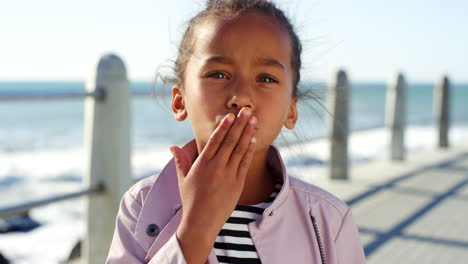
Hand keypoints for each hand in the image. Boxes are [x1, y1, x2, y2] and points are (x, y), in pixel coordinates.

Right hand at [169, 107, 256, 262]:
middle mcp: (216, 167)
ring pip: (240, 149)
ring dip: (247, 133)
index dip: (223, 126)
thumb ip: (180, 161)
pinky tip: (253, 139)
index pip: (214, 140)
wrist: (202, 222)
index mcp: (202, 164)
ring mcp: (229, 175)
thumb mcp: (183, 179)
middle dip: (239, 124)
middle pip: (230, 141)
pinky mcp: (238, 183)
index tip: (230, 115)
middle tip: (246, 110)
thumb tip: (172, 147)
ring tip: (253, 120)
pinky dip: (249, 150)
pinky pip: (245, 163)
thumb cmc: (191, 200)